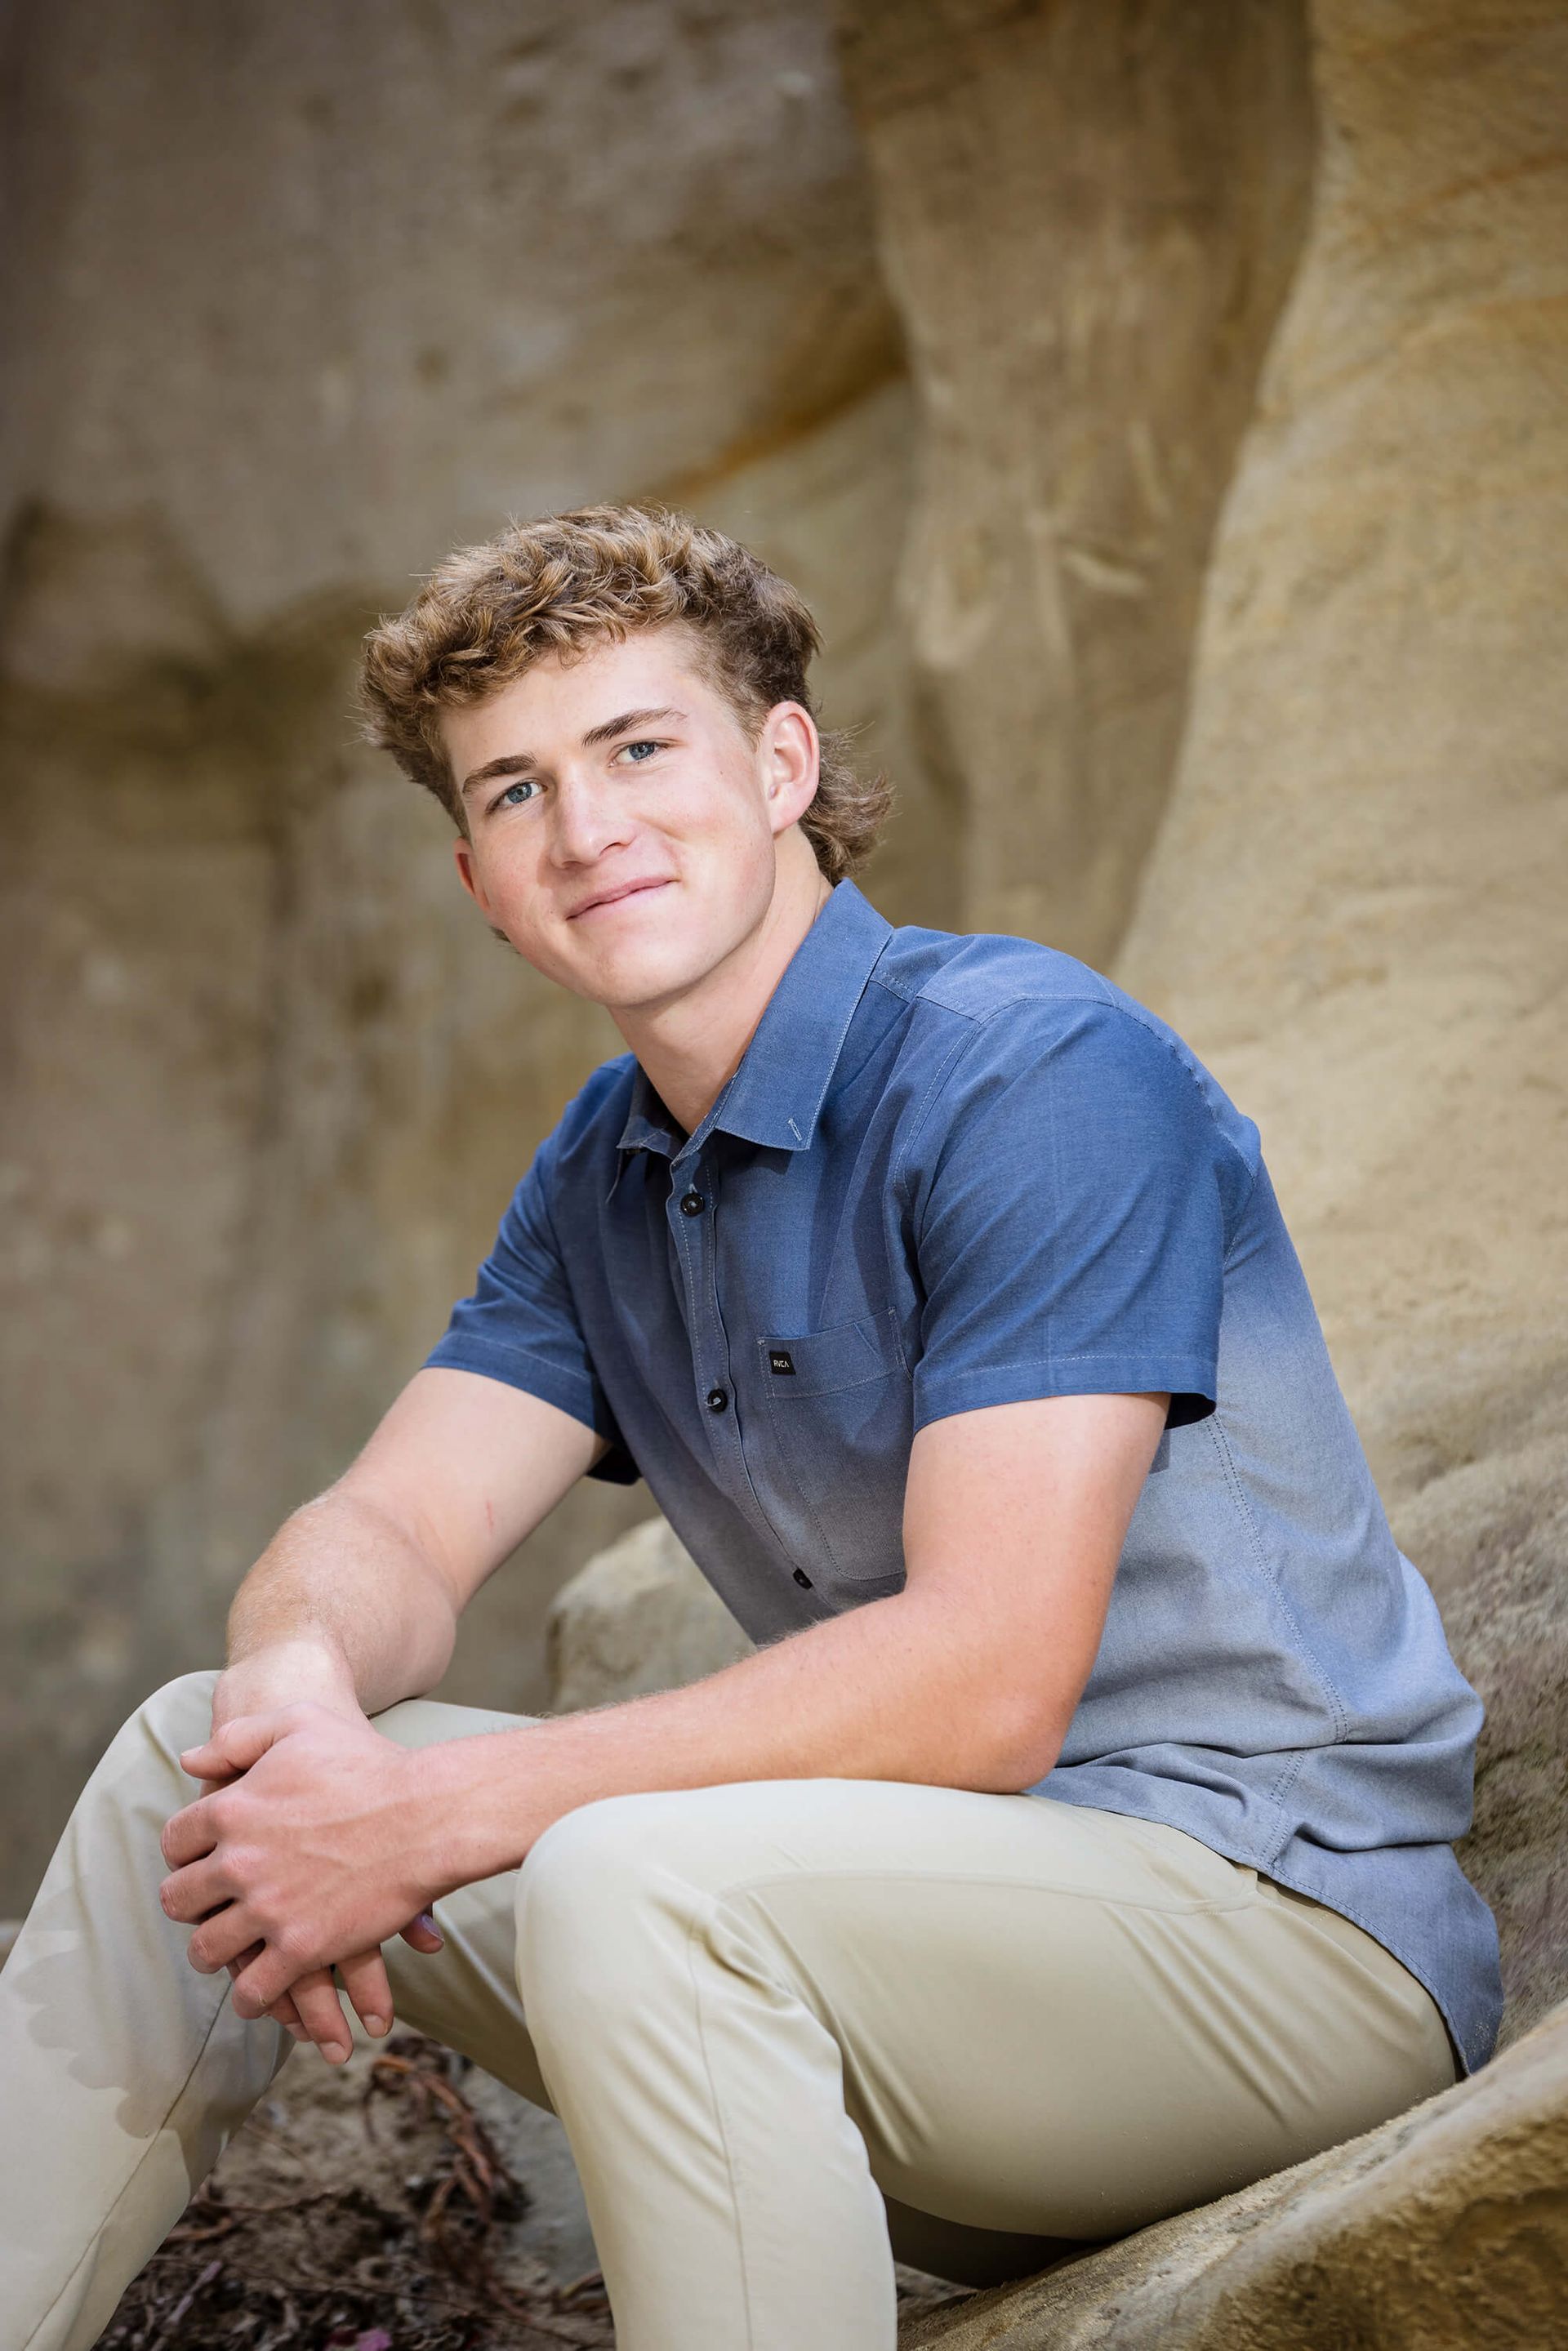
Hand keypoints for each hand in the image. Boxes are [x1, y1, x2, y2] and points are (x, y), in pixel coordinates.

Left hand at [198, 1651, 441, 2060]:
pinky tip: (258, 1993)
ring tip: (222, 1954)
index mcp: (230, 1808)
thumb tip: (189, 1759)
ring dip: (212, 1953)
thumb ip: (237, 1737)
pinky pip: (255, 1987)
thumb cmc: (369, 1763)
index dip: (182, 1854)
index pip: (175, 1841)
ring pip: (209, 1950)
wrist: (426, 1814)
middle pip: (180, 1899)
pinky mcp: (301, 1949)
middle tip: (202, 1910)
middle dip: (189, 1906)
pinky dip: (252, 1996)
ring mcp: (267, 1910)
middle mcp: (238, 1863)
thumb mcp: (299, 1724)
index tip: (194, 1862)